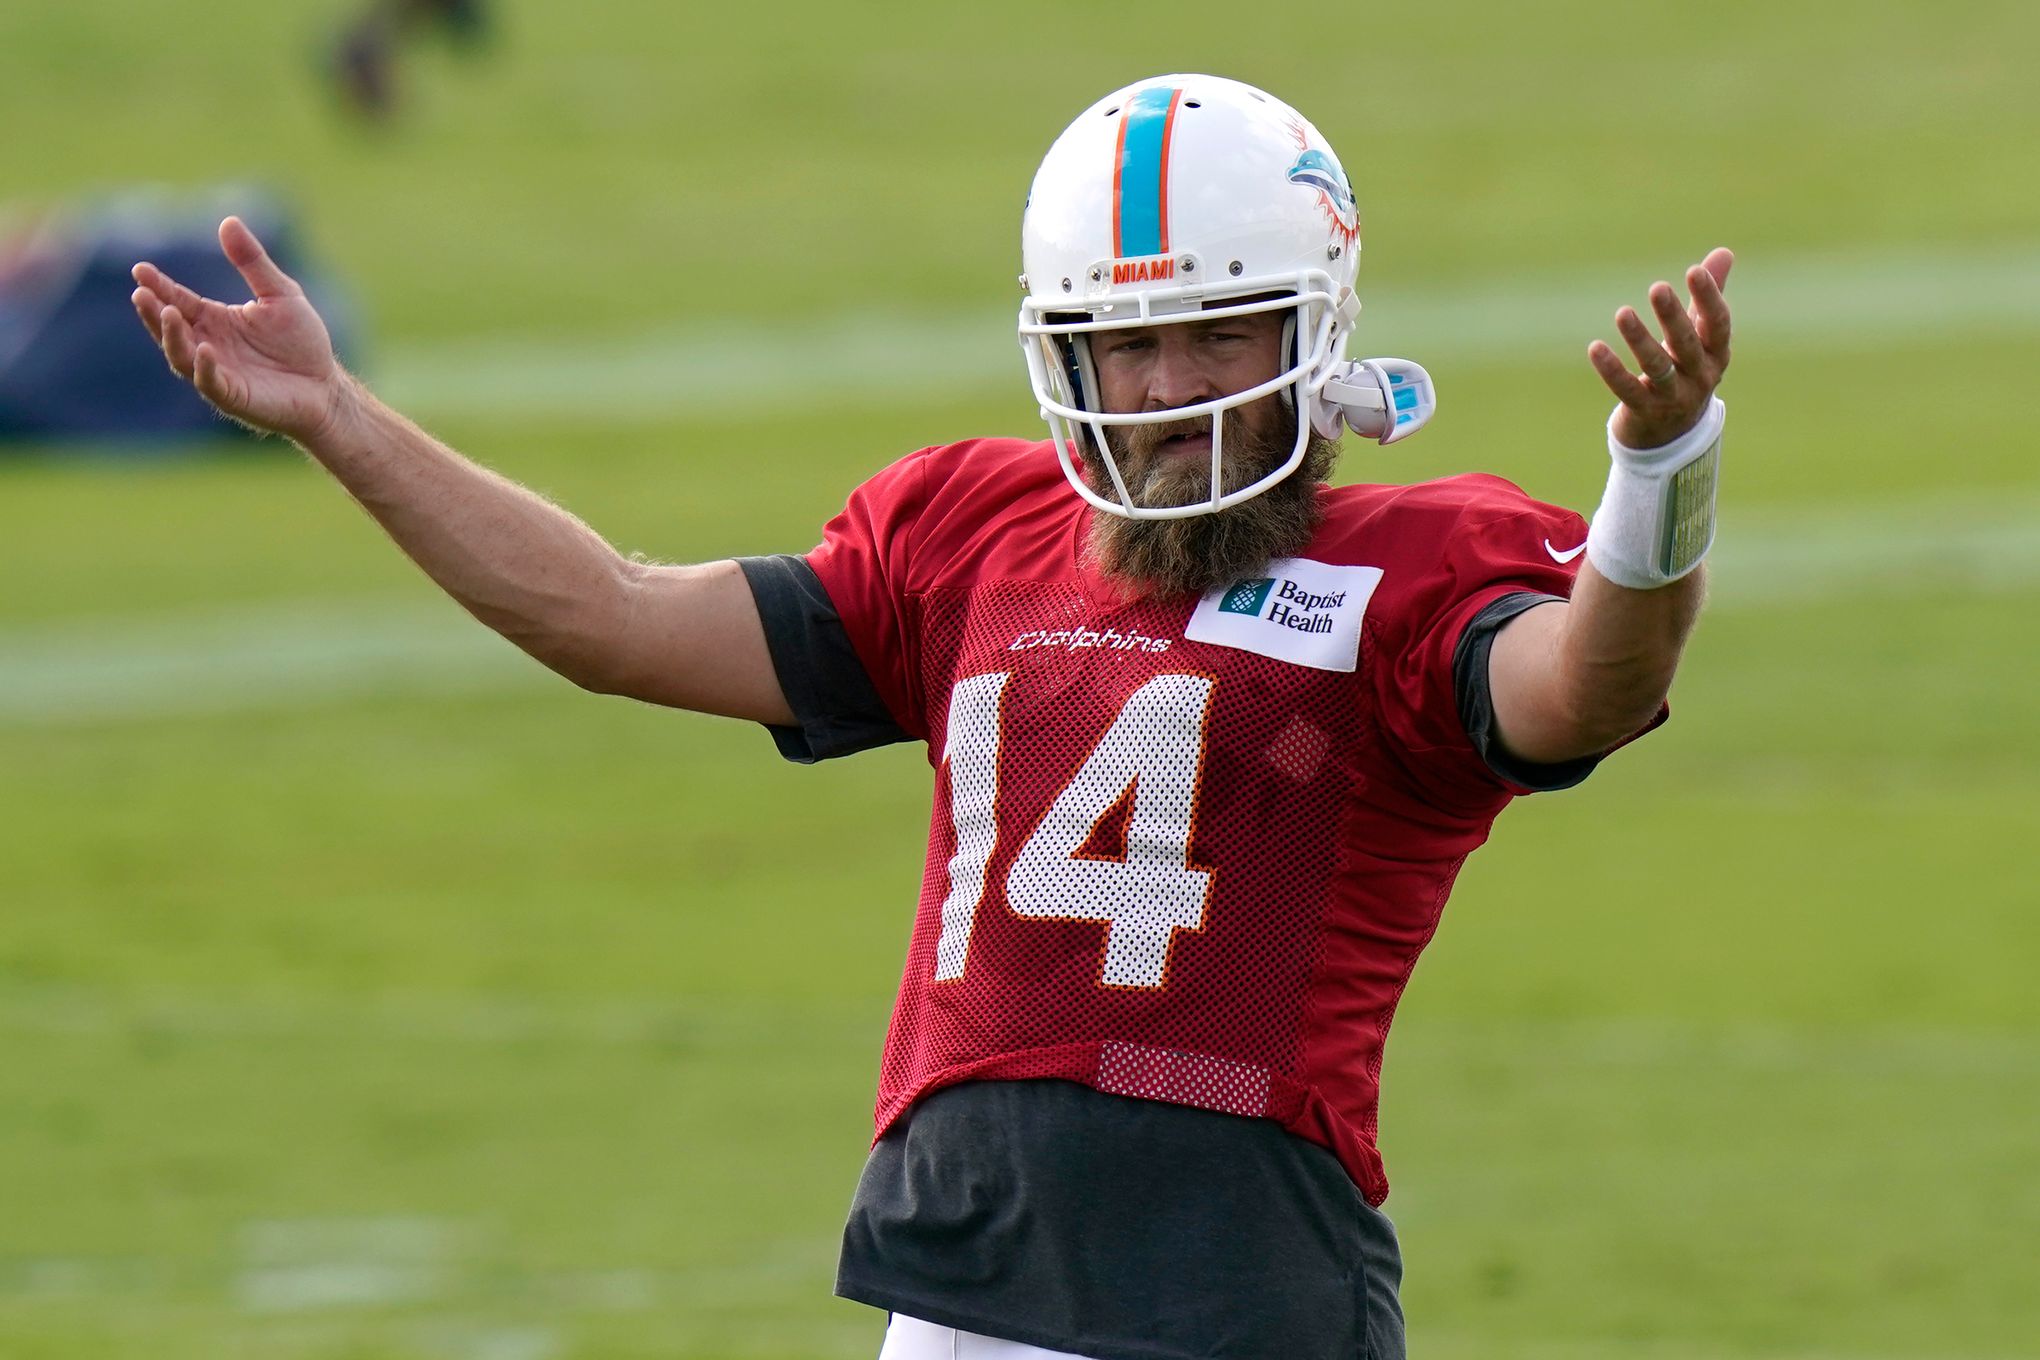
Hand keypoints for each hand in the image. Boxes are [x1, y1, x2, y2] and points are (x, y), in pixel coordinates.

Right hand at [130, 217, 350, 444]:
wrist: (326, 386)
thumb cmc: (301, 342)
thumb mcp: (280, 293)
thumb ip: (252, 262)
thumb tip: (228, 221)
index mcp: (214, 319)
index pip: (178, 299)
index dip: (159, 286)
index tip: (140, 269)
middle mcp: (207, 344)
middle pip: (170, 327)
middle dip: (153, 310)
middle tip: (141, 292)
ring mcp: (217, 371)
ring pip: (181, 355)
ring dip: (171, 335)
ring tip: (167, 313)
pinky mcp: (233, 396)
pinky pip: (210, 382)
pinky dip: (204, 366)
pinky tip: (204, 349)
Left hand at [1588, 247, 1732, 449]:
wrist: (1673, 434)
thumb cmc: (1687, 370)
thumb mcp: (1700, 337)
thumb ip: (1707, 297)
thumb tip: (1723, 253)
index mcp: (1717, 354)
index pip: (1718, 324)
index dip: (1710, 298)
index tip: (1695, 270)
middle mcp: (1700, 377)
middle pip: (1686, 343)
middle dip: (1672, 316)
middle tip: (1657, 287)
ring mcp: (1673, 398)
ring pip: (1657, 367)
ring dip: (1639, 339)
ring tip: (1622, 312)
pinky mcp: (1645, 412)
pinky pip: (1627, 390)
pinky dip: (1611, 370)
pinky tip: (1595, 348)